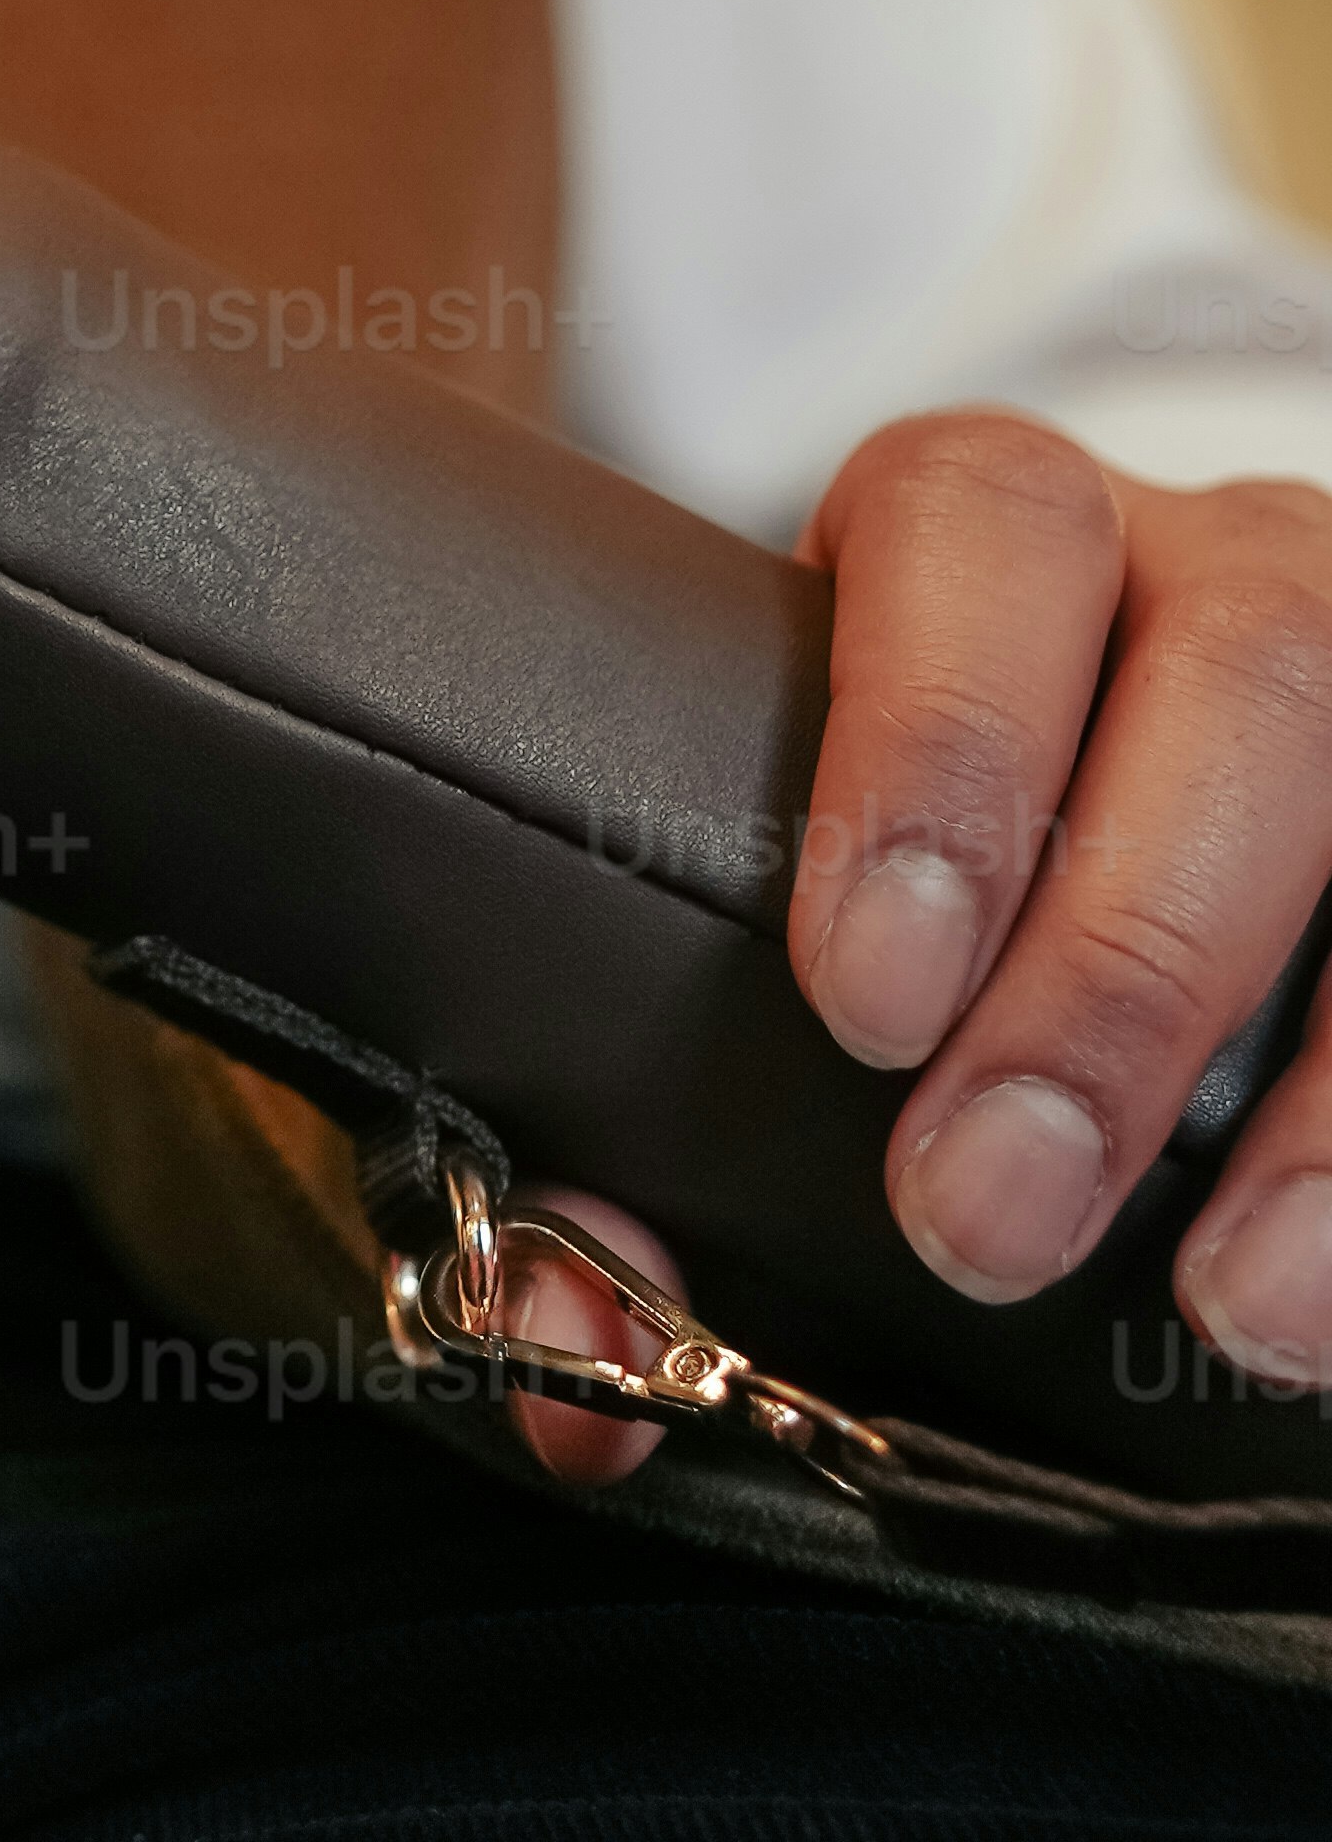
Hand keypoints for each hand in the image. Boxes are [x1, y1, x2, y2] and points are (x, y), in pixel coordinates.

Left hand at [509, 408, 1331, 1483]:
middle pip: (1241, 679)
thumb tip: (583, 1311)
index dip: (933, 746)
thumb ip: (650, 1119)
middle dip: (1118, 965)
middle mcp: (1228, 578)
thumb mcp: (786, 950)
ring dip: (1318, 1090)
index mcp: (1006, 541)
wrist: (1115, 887)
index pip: (978, 530)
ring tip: (1221, 1299)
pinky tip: (1322, 1295)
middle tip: (988, 1208)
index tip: (864, 998)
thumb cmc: (920, 912)